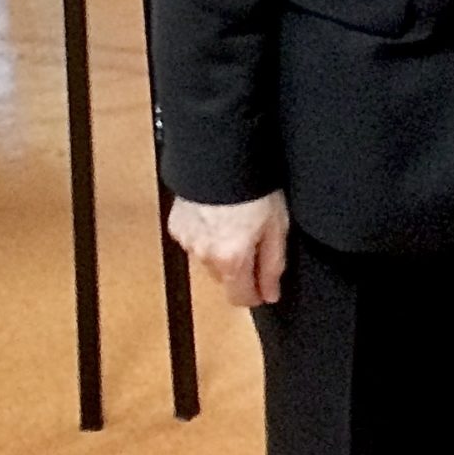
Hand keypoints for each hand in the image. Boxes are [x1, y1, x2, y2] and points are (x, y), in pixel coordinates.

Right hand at [167, 191, 288, 307]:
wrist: (222, 156)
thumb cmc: (256, 189)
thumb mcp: (277, 227)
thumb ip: (272, 266)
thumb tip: (270, 294)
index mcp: (231, 260)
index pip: (240, 298)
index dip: (255, 294)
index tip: (265, 285)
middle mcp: (204, 256)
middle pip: (225, 278)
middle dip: (239, 268)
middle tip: (255, 240)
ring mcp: (187, 241)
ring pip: (208, 259)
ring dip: (221, 250)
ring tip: (236, 222)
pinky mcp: (176, 225)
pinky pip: (194, 240)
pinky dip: (205, 234)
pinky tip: (217, 214)